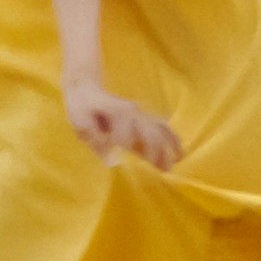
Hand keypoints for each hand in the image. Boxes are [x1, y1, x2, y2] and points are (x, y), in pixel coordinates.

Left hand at [66, 80, 181, 171]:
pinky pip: (161, 127)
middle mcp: (134, 113)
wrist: (86, 89)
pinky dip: (171, 138)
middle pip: (152, 133)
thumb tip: (113, 162)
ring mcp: (139, 115)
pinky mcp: (141, 118)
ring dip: (171, 144)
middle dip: (160, 152)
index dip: (131, 153)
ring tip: (179, 160)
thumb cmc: (82, 108)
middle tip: (166, 172)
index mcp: (119, 113)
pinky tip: (177, 151)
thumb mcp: (82, 124)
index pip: (129, 137)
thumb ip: (96, 140)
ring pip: (161, 129)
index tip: (131, 169)